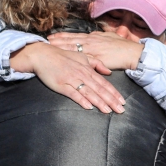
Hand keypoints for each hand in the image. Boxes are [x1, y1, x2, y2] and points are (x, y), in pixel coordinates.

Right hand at [10, 43, 124, 113]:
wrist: (43, 55)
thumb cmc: (63, 56)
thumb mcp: (82, 56)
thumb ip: (96, 63)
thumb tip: (109, 72)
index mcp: (88, 69)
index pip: (104, 83)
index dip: (114, 93)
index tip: (122, 101)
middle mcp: (82, 75)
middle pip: (99, 89)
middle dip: (111, 100)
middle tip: (121, 110)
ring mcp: (72, 80)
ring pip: (89, 92)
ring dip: (99, 102)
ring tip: (109, 111)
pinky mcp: (61, 85)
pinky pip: (73, 93)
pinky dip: (81, 100)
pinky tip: (89, 106)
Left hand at [48, 31, 144, 70]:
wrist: (131, 53)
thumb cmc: (122, 46)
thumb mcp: (109, 37)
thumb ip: (99, 37)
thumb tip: (92, 35)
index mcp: (93, 37)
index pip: (74, 35)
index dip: (62, 36)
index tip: (52, 35)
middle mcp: (91, 41)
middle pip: (70, 41)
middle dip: (57, 41)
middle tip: (45, 41)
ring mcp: (93, 49)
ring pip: (73, 47)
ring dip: (61, 47)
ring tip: (50, 47)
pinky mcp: (96, 58)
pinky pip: (81, 58)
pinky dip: (72, 58)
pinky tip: (64, 58)